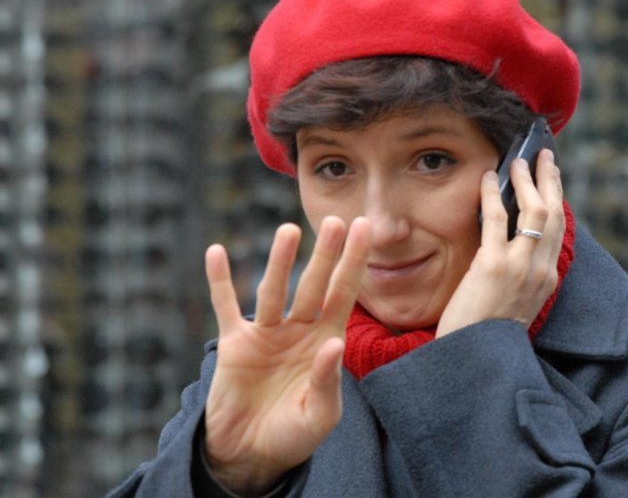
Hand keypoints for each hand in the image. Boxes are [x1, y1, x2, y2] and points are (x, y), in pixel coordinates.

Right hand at [202, 216, 371, 495]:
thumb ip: (328, 380)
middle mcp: (298, 330)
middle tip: (335, 221)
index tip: (364, 230)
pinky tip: (216, 252)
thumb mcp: (320, 415)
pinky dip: (220, 281)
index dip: (354, 263)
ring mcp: (266, 334)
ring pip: (273, 290)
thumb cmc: (294, 435)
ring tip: (289, 230)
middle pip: (313, 285)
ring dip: (280, 261)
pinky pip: (225, 306)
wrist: (250, 454)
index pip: (344, 294)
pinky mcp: (233, 344)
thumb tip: (334, 342)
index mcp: (325, 341)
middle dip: (325, 255)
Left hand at [436, 150, 563, 337]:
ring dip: (525, 180)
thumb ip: (521, 276)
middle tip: (543, 157)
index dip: (556, 200)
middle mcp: (541, 271)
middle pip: (553, 214)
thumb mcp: (516, 304)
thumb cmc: (487, 333)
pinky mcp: (493, 266)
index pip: (558, 230)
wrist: (474, 359)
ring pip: (534, 211)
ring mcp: (520, 267)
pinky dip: (492, 194)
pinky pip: (496, 219)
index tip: (552, 180)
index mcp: (547, 279)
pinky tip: (487, 179)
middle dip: (549, 180)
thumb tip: (513, 246)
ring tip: (516, 161)